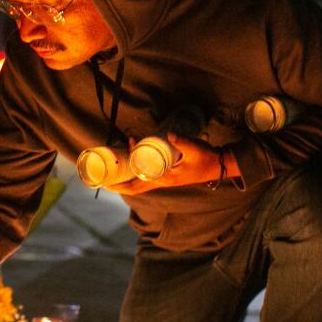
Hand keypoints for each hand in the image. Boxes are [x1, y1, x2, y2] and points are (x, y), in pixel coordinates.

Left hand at [104, 133, 237, 195]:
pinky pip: (145, 172)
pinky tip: (133, 153)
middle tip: (103, 169)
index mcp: (163, 179)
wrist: (218, 165)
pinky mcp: (166, 172)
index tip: (105, 181)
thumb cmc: (205, 159)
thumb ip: (182, 142)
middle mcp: (160, 180)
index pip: (136, 186)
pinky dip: (136, 166)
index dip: (118, 186)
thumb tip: (169, 135)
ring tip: (117, 156)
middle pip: (132, 185)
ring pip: (138, 178)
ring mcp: (162, 177)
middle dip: (117, 180)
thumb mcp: (194, 149)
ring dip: (126, 170)